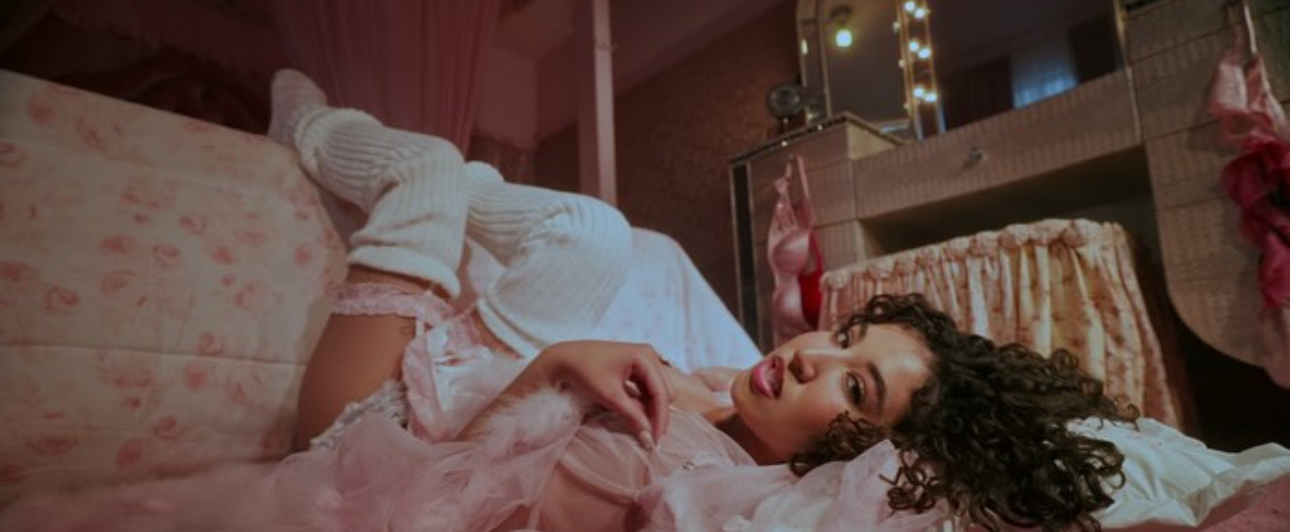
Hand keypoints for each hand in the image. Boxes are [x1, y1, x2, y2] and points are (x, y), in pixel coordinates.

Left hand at [529, 341, 674, 449]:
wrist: (564, 359)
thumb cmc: (584, 371)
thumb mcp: (609, 396)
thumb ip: (631, 416)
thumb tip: (648, 438)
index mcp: (644, 357)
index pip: (661, 392)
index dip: (660, 418)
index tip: (655, 440)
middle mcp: (648, 356)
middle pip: (663, 391)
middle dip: (657, 415)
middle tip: (649, 438)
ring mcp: (642, 361)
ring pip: (657, 392)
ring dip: (651, 411)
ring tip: (642, 429)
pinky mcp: (635, 368)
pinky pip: (647, 389)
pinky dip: (643, 404)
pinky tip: (636, 416)